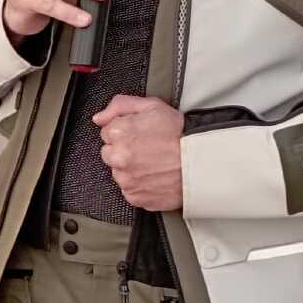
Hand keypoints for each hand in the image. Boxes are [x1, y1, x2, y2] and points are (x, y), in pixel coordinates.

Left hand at [95, 95, 184, 211]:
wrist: (204, 162)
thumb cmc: (181, 134)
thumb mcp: (152, 106)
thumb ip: (119, 106)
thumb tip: (99, 118)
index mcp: (118, 133)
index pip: (107, 132)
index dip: (125, 132)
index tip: (140, 134)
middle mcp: (118, 157)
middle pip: (109, 153)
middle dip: (124, 150)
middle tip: (148, 149)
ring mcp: (126, 179)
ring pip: (119, 173)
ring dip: (131, 169)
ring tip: (154, 164)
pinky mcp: (135, 197)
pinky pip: (130, 191)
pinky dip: (140, 185)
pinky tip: (155, 177)